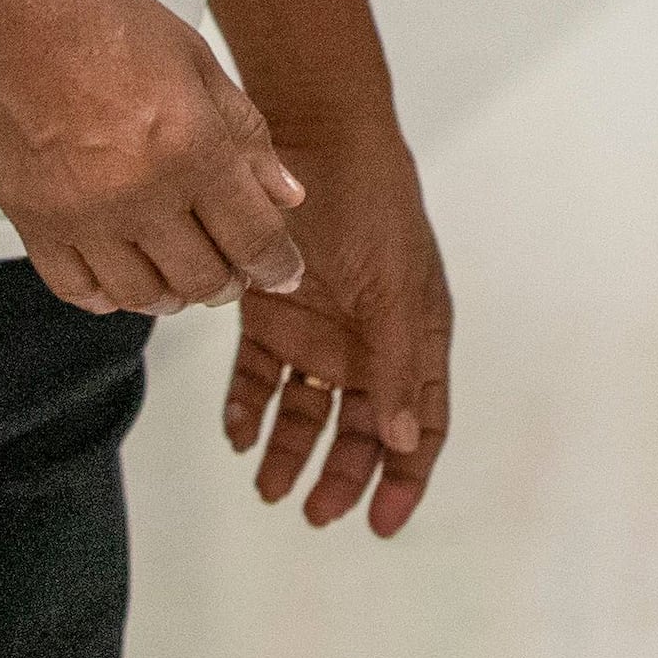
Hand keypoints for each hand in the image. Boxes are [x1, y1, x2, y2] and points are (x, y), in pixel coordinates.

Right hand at [0, 0, 309, 317]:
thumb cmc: (101, 17)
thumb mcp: (194, 60)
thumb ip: (245, 134)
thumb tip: (287, 197)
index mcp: (192, 147)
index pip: (252, 237)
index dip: (278, 266)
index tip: (285, 274)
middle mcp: (139, 194)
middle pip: (202, 278)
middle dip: (230, 281)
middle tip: (235, 269)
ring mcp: (81, 216)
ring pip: (142, 295)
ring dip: (172, 294)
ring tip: (180, 270)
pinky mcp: (31, 222)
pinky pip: (78, 288)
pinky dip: (108, 294)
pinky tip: (123, 274)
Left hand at [217, 122, 451, 535]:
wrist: (316, 133)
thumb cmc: (374, 205)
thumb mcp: (394, 288)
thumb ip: (396, 365)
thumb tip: (402, 440)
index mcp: (415, 336)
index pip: (419, 423)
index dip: (404, 477)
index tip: (380, 523)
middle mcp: (369, 340)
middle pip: (359, 428)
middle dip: (341, 475)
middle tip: (312, 512)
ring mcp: (318, 327)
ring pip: (305, 409)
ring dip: (288, 450)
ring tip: (266, 487)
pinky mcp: (270, 311)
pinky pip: (257, 375)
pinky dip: (247, 407)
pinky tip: (237, 432)